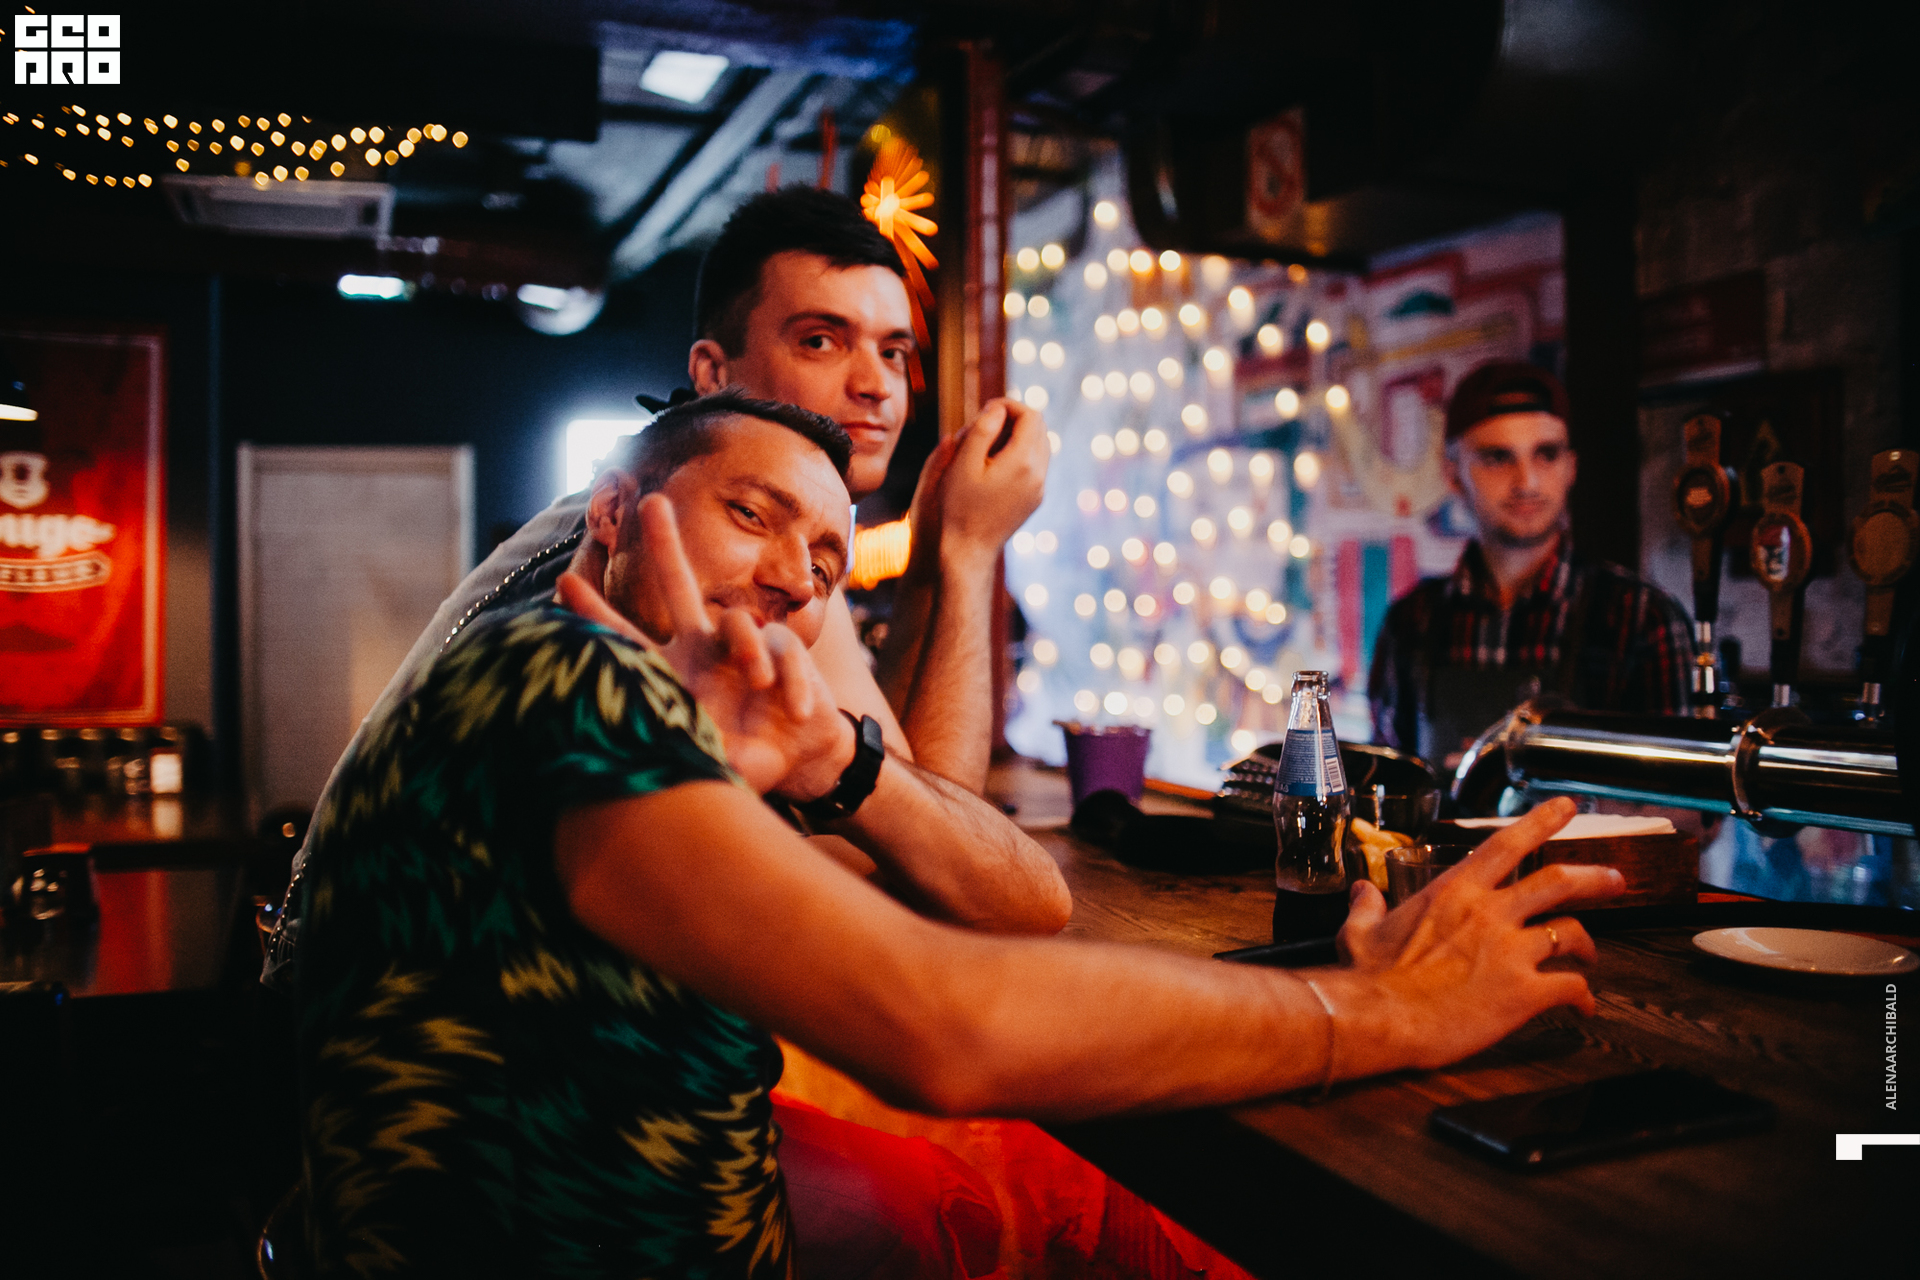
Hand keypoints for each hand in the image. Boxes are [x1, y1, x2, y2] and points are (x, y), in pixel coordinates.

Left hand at [553, 495, 854, 797]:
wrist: (797, 756)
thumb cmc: (740, 755)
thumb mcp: (702, 754)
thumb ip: (678, 748)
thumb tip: (639, 761)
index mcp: (674, 672)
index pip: (629, 640)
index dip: (596, 615)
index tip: (562, 583)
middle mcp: (704, 649)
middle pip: (680, 586)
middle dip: (668, 544)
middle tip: (653, 501)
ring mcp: (744, 646)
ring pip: (738, 623)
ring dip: (747, 649)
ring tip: (759, 685)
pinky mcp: (784, 650)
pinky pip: (782, 651)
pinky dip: (789, 683)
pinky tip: (792, 708)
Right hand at [928, 399, 1049, 564]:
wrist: (968, 549)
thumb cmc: (959, 506)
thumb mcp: (963, 463)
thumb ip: (982, 430)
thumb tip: (998, 409)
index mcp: (1023, 461)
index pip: (1030, 416)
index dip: (1009, 405)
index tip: (987, 408)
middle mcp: (1038, 474)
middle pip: (1040, 428)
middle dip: (1015, 418)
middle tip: (986, 422)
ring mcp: (1039, 488)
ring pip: (1040, 446)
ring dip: (1018, 436)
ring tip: (988, 441)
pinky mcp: (1035, 499)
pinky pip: (1036, 465)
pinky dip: (1021, 454)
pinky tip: (995, 462)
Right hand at [1334, 796, 1624, 1070]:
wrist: (1378, 1017)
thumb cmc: (1367, 976)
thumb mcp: (1360, 930)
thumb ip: (1368, 907)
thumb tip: (1361, 891)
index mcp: (1455, 891)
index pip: (1507, 845)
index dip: (1542, 822)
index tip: (1566, 808)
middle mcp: (1490, 913)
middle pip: (1559, 883)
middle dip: (1595, 878)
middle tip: (1615, 880)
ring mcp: (1511, 952)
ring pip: (1571, 934)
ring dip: (1587, 945)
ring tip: (1590, 956)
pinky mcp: (1524, 993)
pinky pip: (1570, 988)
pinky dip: (1583, 997)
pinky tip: (1584, 1006)